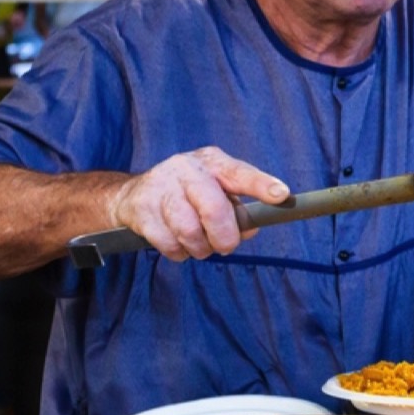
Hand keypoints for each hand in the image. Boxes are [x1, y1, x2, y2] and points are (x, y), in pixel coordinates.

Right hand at [108, 146, 289, 261]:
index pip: (239, 173)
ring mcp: (161, 187)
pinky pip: (170, 244)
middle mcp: (186, 169)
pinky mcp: (142, 209)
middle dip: (225, 237)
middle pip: (214, 209)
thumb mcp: (216, 192)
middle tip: (226, 246)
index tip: (281, 195)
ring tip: (198, 244)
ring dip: (200, 248)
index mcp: (212, 162)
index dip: (261, 185)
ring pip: (190, 231)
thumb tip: (249, 230)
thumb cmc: (187, 194)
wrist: (132, 195)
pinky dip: (179, 252)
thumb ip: (238, 210)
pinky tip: (177, 242)